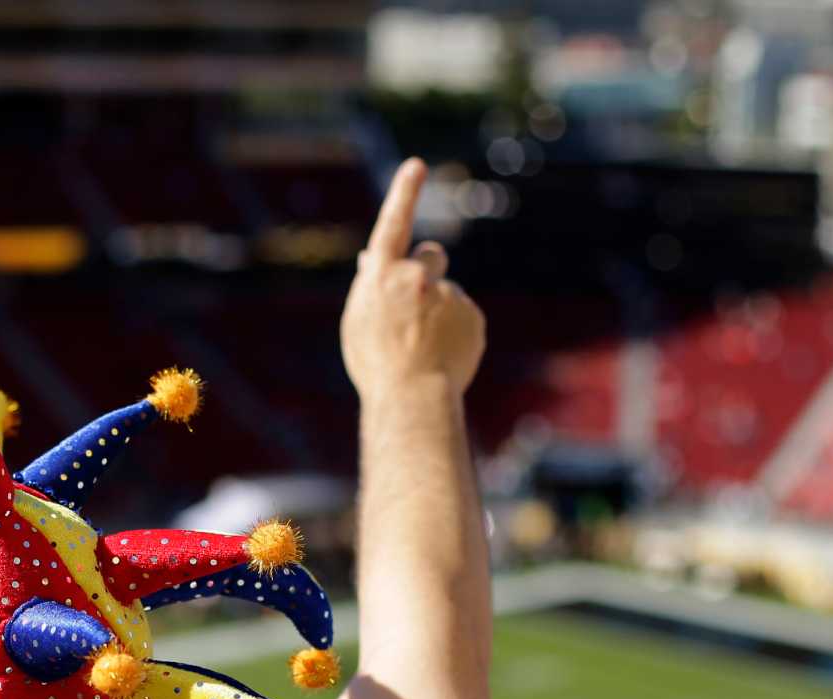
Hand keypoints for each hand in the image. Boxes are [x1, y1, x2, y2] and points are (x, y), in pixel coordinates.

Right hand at [341, 157, 484, 397]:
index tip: (416, 166)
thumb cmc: (376, 362)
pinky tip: (442, 355)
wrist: (411, 398)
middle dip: (428, 270)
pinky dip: (456, 331)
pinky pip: (463, 316)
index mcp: (381, 277)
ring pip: (447, 292)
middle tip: (419, 305)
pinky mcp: (472, 315)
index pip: (393, 224)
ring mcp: (447, 294)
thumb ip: (371, 285)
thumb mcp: (360, 320)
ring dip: (440, 310)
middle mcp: (415, 277)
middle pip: (431, 254)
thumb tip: (371, 256)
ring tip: (426, 346)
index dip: (403, 194)